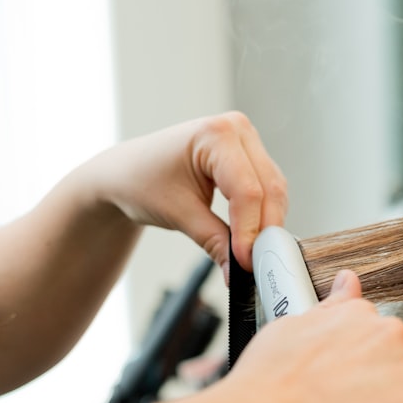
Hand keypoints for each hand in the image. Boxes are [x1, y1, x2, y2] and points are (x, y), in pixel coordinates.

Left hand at [71, 111, 286, 274]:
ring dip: (267, 224)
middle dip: (264, 230)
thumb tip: (239, 271)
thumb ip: (214, 242)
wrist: (127, 173)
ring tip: (252, 254)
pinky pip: (269, 190)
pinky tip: (253, 237)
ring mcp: (247, 141)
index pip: (247, 190)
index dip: (249, 230)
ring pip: (274, 191)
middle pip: (269, 189)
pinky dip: (264, 215)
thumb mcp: (178, 214)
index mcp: (216, 134)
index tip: (245, 263)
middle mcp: (237, 130)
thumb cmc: (142, 182)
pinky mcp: (250, 157)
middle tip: (255, 265)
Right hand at [214, 270, 402, 402]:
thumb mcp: (289, 327)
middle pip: (394, 377)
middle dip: (371, 401)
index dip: (356, 375)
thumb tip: (347, 282)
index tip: (341, 392)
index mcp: (358, 314)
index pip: (375, 343)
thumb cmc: (265, 387)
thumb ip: (329, 308)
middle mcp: (390, 337)